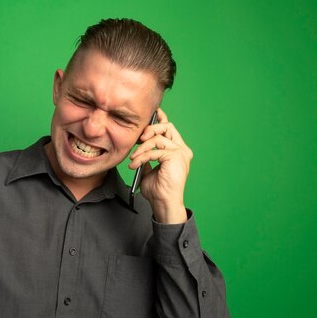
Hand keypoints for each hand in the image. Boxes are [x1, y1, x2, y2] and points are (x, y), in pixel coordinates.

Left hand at [128, 108, 191, 223]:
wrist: (164, 204)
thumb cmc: (158, 191)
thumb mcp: (149, 170)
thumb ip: (148, 157)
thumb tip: (139, 149)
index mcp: (178, 151)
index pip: (170, 128)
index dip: (161, 119)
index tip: (152, 113)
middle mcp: (182, 150)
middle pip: (167, 127)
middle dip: (150, 129)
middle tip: (138, 140)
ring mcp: (181, 153)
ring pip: (158, 138)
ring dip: (141, 148)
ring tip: (133, 159)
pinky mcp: (175, 158)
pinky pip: (154, 151)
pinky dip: (141, 157)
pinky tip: (134, 165)